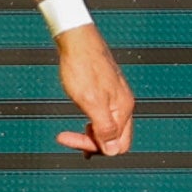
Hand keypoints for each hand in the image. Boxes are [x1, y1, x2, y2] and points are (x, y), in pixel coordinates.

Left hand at [54, 26, 135, 158]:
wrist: (77, 39)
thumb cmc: (82, 67)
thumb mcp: (90, 101)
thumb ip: (104, 127)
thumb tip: (113, 151)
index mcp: (122, 109)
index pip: (116, 145)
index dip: (93, 146)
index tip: (67, 138)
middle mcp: (124, 105)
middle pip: (117, 140)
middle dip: (94, 144)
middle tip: (69, 139)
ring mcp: (117, 97)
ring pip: (111, 129)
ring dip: (93, 136)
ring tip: (71, 136)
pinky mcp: (108, 91)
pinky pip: (106, 117)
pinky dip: (94, 125)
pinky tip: (84, 125)